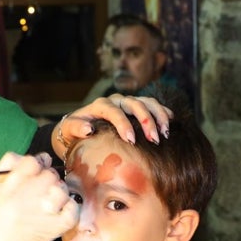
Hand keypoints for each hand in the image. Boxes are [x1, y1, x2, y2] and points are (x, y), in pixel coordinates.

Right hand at [0, 152, 77, 240]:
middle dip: (47, 178)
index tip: (36, 170)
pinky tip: (59, 210)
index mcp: (10, 186)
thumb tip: (33, 156)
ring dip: (58, 191)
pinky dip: (69, 207)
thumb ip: (8, 164)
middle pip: (50, 174)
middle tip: (40, 189)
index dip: (37, 163)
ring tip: (48, 201)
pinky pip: (73, 208)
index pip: (32, 161)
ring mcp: (43, 214)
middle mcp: (27, 198)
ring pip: (62, 189)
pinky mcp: (56, 228)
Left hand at [53, 94, 171, 157]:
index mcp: (100, 105)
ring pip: (147, 102)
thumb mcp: (69, 130)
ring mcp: (128, 102)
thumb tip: (89, 129)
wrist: (79, 129)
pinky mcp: (137, 107)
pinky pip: (153, 105)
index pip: (114, 111)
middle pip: (135, 104)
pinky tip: (172, 122)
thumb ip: (76, 127)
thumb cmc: (74, 132)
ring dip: (159, 115)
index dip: (123, 124)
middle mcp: (116, 100)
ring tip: (165, 133)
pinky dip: (163, 111)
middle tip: (155, 140)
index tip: (132, 140)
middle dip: (147, 121)